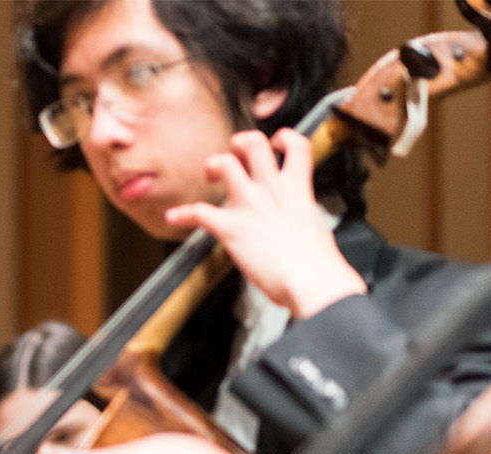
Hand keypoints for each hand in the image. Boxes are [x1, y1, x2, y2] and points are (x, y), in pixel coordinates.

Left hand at [164, 129, 365, 319]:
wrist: (310, 279)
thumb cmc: (315, 263)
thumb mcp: (313, 224)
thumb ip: (299, 214)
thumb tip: (294, 223)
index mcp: (296, 188)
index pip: (296, 144)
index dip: (284, 137)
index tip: (276, 142)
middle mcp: (271, 190)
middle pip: (253, 143)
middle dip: (240, 143)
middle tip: (235, 156)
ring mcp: (249, 205)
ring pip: (224, 163)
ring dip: (213, 165)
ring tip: (210, 175)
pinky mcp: (231, 227)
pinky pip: (198, 212)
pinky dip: (182, 214)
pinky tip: (175, 217)